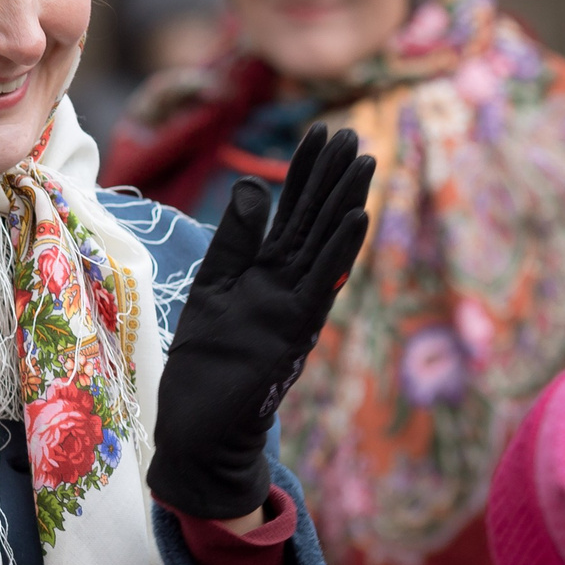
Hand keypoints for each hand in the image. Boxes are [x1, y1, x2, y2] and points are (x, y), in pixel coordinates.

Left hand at [149, 126, 372, 519]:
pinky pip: (320, 283)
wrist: (200, 431)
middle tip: (352, 133)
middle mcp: (287, 286)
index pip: (291, 213)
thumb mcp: (213, 287)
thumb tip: (251, 184)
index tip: (321, 132)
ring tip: (365, 161)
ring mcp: (293, 307)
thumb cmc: (206, 367)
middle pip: (314, 221)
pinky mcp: (291, 330)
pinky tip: (358, 216)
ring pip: (323, 245)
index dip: (304, 173)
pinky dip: (339, 250)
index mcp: (266, 274)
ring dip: (345, 203)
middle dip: (331, 178)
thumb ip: (234, 241)